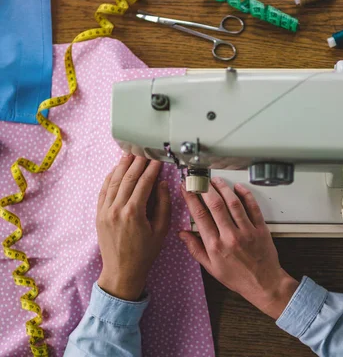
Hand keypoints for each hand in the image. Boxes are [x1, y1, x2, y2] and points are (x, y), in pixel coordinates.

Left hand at [96, 155, 170, 300]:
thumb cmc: (145, 253)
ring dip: (122, 166)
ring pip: (113, 182)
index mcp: (134, 213)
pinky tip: (116, 170)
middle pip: (127, 178)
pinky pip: (103, 191)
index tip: (158, 158)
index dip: (152, 168)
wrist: (122, 271)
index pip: (144, 183)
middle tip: (144, 150)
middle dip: (137, 163)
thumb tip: (162, 184)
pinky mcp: (99, 214)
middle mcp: (116, 209)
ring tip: (130, 154)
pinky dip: (110, 178)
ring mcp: (105, 211)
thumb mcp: (161, 230)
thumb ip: (163, 205)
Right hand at [178, 177, 298, 318]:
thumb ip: (195, 249)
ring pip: (233, 203)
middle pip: (215, 205)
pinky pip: (252, 207)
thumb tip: (182, 233)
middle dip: (205, 188)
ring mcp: (247, 231)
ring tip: (215, 180)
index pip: (200, 216)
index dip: (191, 198)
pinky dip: (245, 195)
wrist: (264, 284)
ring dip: (223, 188)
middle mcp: (230, 236)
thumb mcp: (211, 268)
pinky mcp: (261, 229)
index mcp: (215, 246)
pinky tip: (238, 187)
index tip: (186, 188)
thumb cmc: (237, 277)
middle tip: (199, 179)